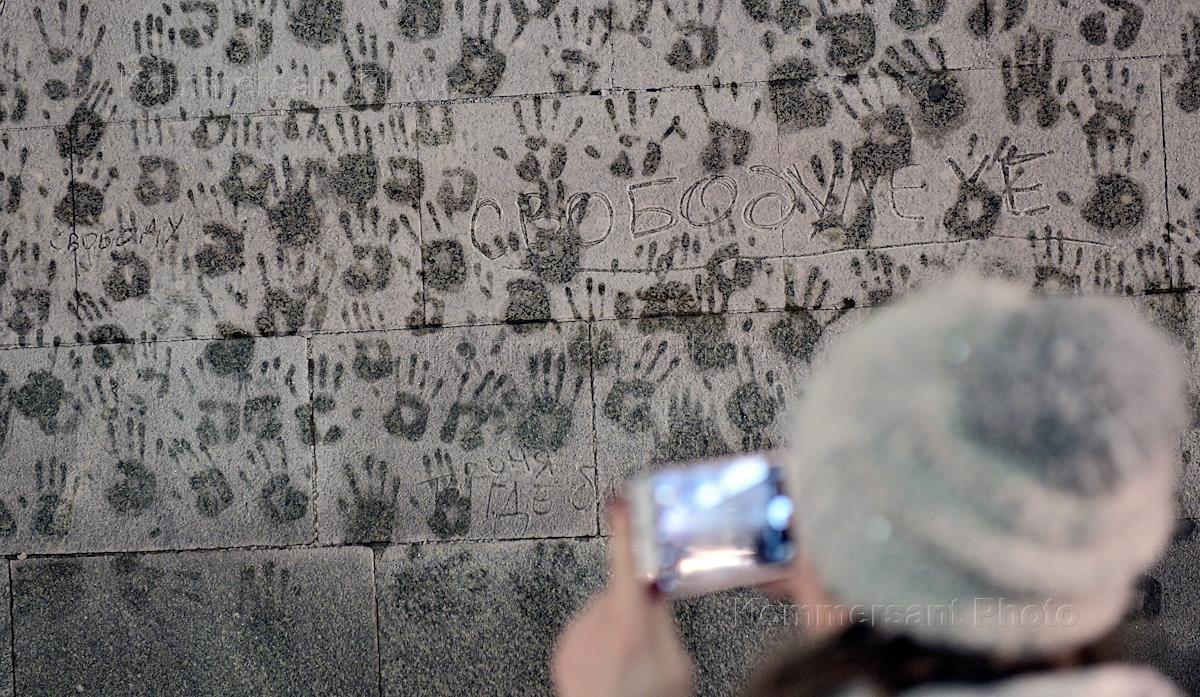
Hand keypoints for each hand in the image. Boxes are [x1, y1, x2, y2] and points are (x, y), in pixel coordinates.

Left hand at [551, 496, 693, 696]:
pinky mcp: (562, 654)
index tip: (622, 500)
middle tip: (652, 649)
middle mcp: (595, 628)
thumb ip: (665, 622)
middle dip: (638, 609)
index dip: (626, 528)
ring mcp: (575, 642)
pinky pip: (587, 632)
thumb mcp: (679, 669)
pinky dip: (601, 644)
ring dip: (618, 629)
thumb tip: (656, 589)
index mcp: (629, 627)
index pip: (627, 562)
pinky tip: (612, 672)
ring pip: (604, 614)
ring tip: (630, 669)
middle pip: (621, 593)